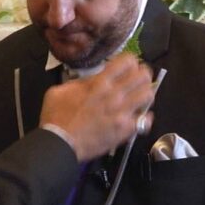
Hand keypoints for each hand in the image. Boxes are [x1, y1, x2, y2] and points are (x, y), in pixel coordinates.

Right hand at [37, 54, 156, 160]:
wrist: (60, 143)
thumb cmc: (56, 117)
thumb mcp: (60, 90)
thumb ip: (79, 82)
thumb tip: (90, 80)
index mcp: (99, 83)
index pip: (127, 61)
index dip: (130, 61)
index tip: (128, 66)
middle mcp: (115, 95)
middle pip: (143, 76)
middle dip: (142, 75)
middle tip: (137, 79)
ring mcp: (122, 113)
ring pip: (148, 95)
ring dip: (145, 93)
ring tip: (140, 96)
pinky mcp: (125, 130)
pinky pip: (146, 120)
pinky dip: (145, 117)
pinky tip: (139, 116)